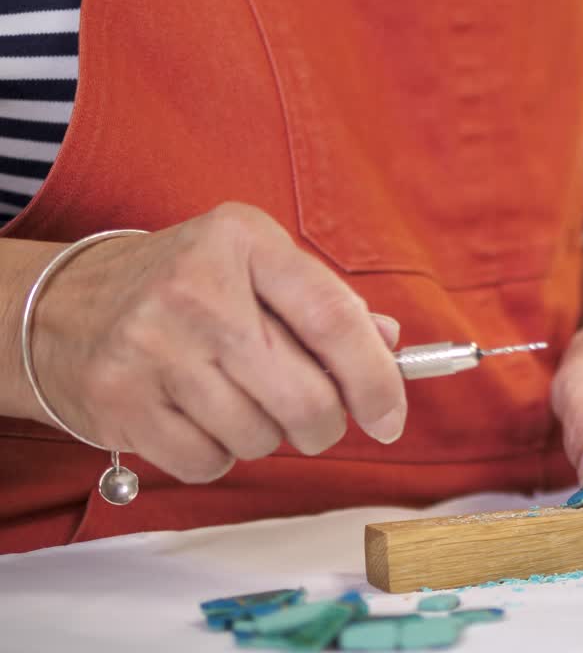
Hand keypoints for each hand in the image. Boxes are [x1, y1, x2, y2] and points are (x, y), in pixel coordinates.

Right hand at [29, 203, 406, 482]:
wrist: (69, 306)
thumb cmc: (188, 287)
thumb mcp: (257, 265)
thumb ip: (326, 302)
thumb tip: (389, 345)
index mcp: (245, 241)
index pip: (334, 319)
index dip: (376, 380)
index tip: (390, 418)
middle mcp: (197, 289)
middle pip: (306, 397)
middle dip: (326, 424)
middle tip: (315, 418)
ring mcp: (153, 346)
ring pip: (261, 437)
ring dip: (267, 436)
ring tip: (240, 400)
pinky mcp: (121, 400)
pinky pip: (210, 463)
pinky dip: (220, 455)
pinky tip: (201, 418)